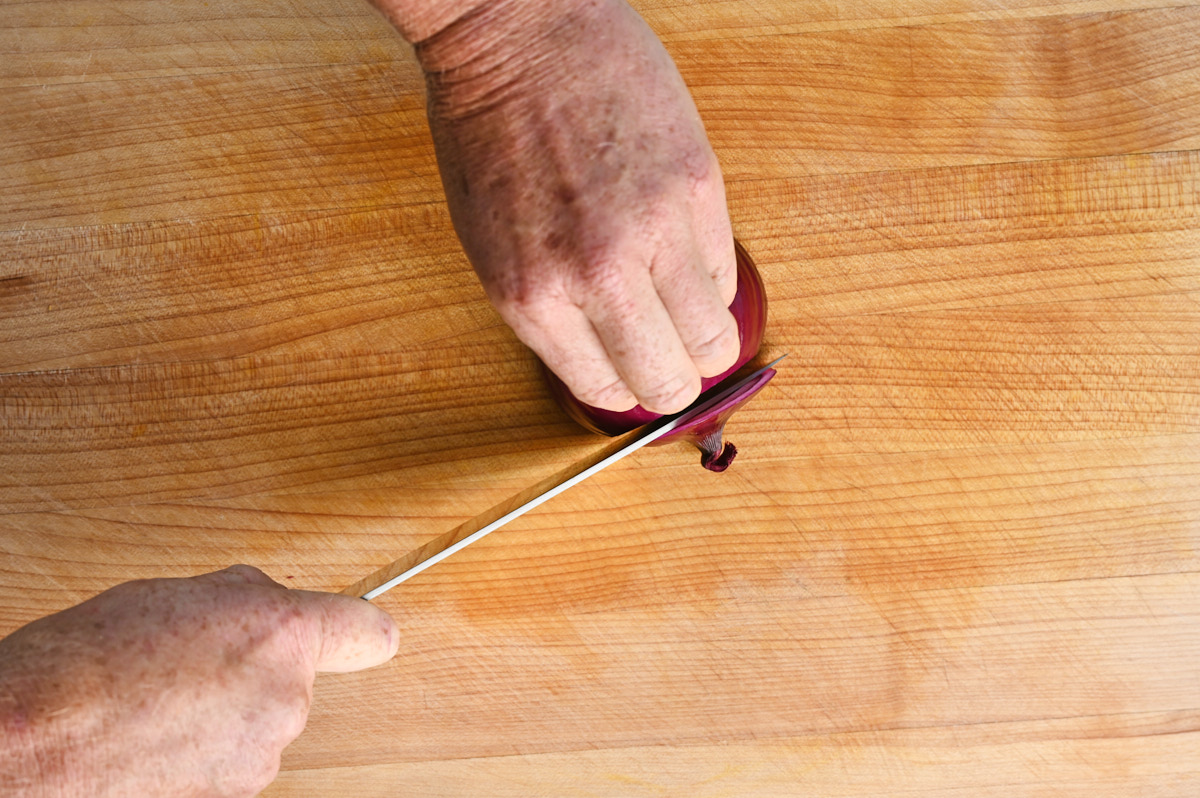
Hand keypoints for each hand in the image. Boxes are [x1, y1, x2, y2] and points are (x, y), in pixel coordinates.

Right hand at [0, 566, 397, 797]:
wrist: (32, 744)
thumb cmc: (86, 665)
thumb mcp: (176, 594)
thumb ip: (242, 600)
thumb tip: (260, 607)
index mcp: (282, 633)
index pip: (367, 631)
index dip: (359, 629)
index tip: (360, 632)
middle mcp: (287, 698)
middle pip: (295, 679)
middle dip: (253, 669)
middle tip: (188, 662)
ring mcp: (262, 758)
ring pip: (259, 724)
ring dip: (224, 715)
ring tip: (156, 704)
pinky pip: (232, 763)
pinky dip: (202, 755)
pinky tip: (153, 741)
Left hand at [413, 0, 738, 413]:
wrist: (519, 37)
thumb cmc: (489, 134)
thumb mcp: (489, 245)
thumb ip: (549, 311)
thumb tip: (605, 355)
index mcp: (532, 298)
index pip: (605, 389)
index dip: (625, 387)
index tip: (632, 371)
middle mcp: (596, 277)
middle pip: (669, 382)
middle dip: (672, 377)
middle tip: (671, 355)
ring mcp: (653, 233)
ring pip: (715, 340)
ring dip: (705, 337)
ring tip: (685, 308)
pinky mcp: (697, 187)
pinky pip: (725, 270)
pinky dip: (709, 275)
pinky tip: (684, 250)